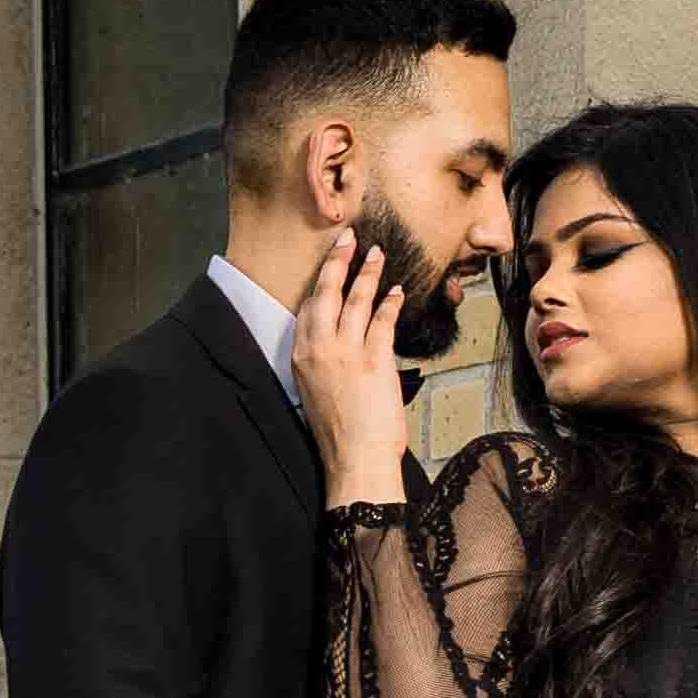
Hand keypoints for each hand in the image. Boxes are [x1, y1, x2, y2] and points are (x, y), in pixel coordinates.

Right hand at [288, 219, 418, 504]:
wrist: (354, 459)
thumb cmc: (339, 435)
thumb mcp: (318, 393)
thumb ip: (325, 364)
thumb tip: (341, 349)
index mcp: (301, 357)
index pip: (309, 308)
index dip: (321, 281)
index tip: (331, 262)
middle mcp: (319, 350)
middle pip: (328, 294)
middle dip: (338, 262)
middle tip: (349, 238)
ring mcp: (345, 353)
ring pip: (356, 301)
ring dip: (368, 274)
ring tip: (377, 254)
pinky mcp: (373, 360)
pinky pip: (382, 320)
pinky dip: (390, 303)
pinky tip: (396, 291)